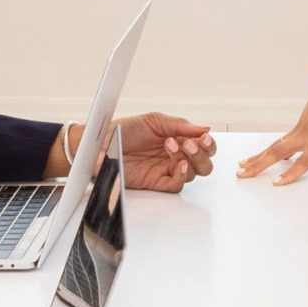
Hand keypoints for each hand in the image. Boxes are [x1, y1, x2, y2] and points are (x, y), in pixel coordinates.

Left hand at [93, 113, 214, 192]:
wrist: (99, 144)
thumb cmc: (123, 130)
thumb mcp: (154, 120)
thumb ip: (179, 125)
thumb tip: (204, 128)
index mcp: (177, 140)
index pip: (203, 145)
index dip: (208, 143)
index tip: (204, 137)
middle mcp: (174, 157)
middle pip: (204, 163)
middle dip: (202, 153)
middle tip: (189, 143)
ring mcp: (165, 170)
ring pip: (194, 174)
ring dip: (191, 160)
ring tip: (177, 147)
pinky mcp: (155, 183)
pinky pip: (176, 186)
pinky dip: (181, 177)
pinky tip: (179, 166)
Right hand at [236, 61, 307, 185]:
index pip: (303, 162)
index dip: (290, 174)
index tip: (276, 184)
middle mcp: (307, 134)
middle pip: (277, 153)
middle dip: (258, 165)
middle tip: (241, 175)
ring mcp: (301, 127)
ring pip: (276, 145)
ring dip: (259, 157)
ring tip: (243, 166)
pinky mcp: (301, 121)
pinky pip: (283, 138)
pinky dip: (271, 148)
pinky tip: (267, 154)